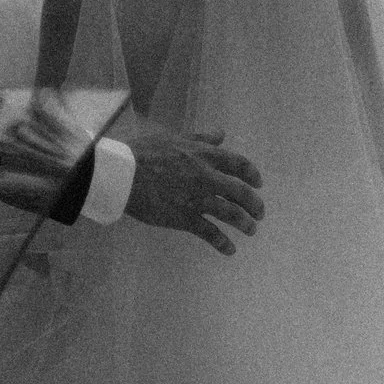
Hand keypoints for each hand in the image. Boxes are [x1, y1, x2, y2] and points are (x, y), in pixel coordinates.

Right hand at [118, 118, 265, 254]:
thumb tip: (220, 134)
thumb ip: (200, 138)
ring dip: (245, 224)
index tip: (258, 183)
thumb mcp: (175, 137)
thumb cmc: (144, 152)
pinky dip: (222, 243)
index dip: (252, 175)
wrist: (124, 174)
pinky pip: (209, 232)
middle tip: (259, 213)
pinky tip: (230, 250)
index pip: (238, 164)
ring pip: (230, 214)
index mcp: (205, 155)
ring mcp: (197, 199)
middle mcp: (207, 177)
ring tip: (251, 230)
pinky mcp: (185, 218)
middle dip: (254, 204)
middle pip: (240, 192)